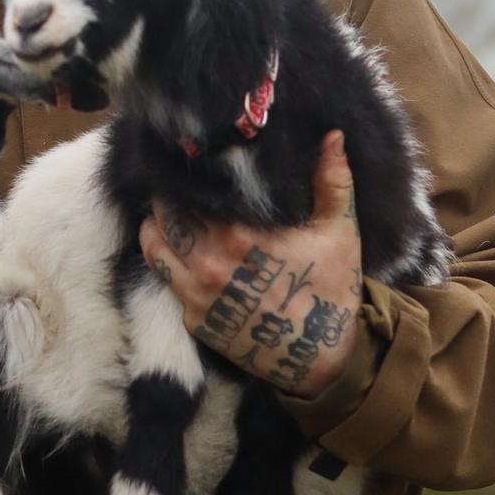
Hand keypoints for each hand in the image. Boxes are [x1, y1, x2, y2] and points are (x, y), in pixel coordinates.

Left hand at [138, 131, 361, 398]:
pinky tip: (173, 244)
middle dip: (170, 195)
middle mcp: (208, 262)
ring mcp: (195, 293)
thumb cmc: (331, 290)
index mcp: (238, 235)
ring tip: (167, 209)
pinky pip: (162, 278)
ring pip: (154, 244)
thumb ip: (333, 181)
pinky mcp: (191, 318)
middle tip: (177, 180)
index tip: (191, 155)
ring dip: (157, 224)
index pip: (195, 190)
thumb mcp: (339, 231)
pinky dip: (163, 257)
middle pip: (167, 213)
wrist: (319, 359)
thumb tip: (333, 134)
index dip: (191, 171)